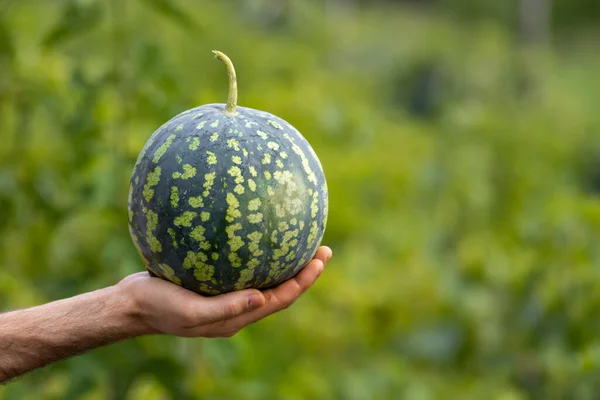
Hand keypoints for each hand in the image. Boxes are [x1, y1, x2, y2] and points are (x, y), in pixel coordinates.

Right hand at [117, 246, 331, 337]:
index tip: (321, 259)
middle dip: (304, 272)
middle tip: (322, 248)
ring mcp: (227, 296)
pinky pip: (244, 269)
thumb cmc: (159, 307)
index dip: (304, 281)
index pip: (281, 299)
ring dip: (286, 264)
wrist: (132, 304)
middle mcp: (238, 308)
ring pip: (266, 280)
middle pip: (281, 290)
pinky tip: (257, 234)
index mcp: (238, 318)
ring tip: (300, 240)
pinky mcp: (215, 284)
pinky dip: (259, 255)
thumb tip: (263, 298)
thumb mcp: (190, 312)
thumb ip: (225, 308)